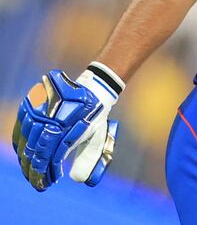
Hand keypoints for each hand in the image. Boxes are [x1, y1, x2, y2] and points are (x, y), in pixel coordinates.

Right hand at [11, 68, 121, 190]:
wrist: (92, 89)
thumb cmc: (95, 117)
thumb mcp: (98, 138)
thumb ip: (88, 159)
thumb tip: (75, 179)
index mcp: (69, 125)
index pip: (49, 155)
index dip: (44, 173)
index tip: (44, 185)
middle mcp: (51, 115)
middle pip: (34, 150)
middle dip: (33, 171)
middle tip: (37, 182)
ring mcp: (39, 108)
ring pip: (25, 140)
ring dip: (25, 160)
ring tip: (31, 172)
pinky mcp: (31, 103)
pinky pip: (20, 128)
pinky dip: (20, 145)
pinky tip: (24, 156)